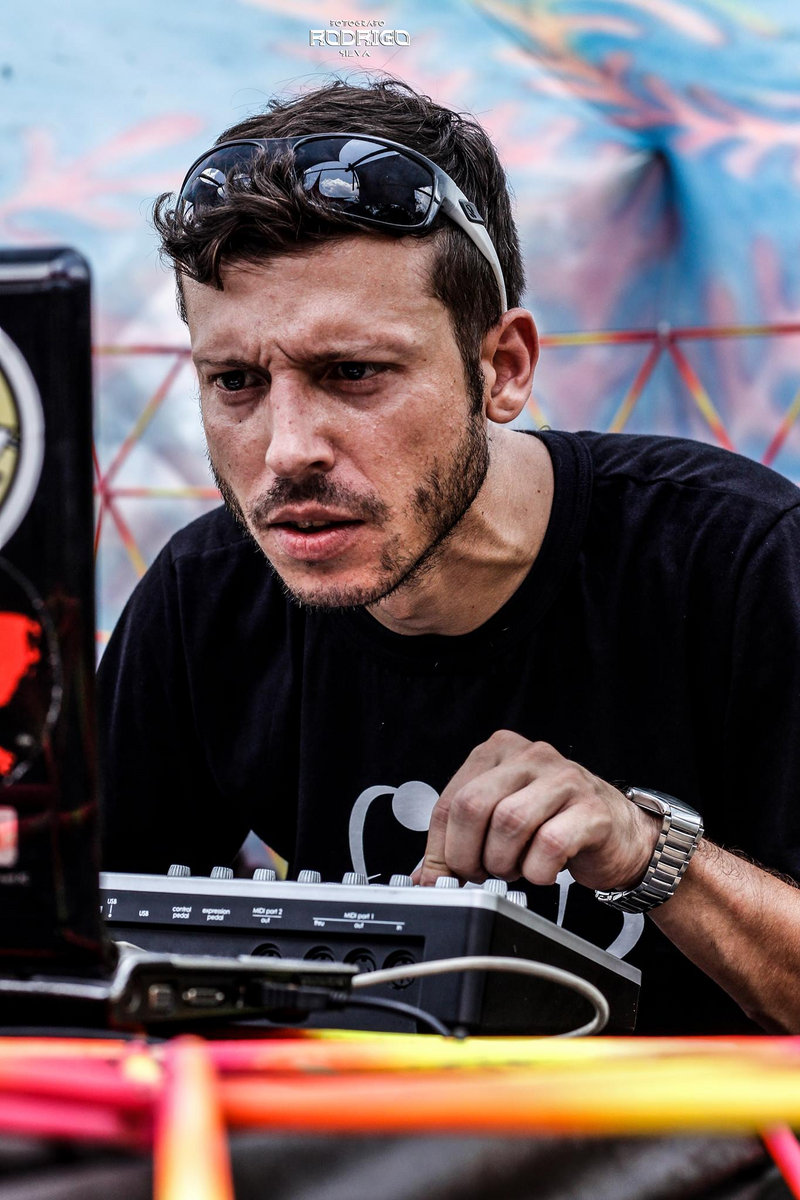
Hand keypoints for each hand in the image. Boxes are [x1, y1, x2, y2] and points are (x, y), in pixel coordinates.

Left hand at [416, 731, 661, 890]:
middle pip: (472, 807)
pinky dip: (537, 871)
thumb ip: (462, 839)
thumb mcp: (501, 822)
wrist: (620, 833)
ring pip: (508, 823)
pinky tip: (543, 870)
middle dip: (467, 856)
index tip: (441, 875)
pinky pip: (549, 845)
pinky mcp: (591, 809)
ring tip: (514, 868)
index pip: (449, 800)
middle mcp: (529, 756)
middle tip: (480, 874)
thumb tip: (425, 877)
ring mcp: (563, 778)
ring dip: (503, 862)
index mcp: (497, 752)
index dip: (439, 848)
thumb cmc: (555, 823)